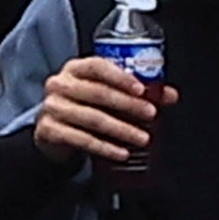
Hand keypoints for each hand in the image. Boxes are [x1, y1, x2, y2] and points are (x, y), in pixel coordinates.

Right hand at [27, 54, 164, 168]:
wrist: (53, 131)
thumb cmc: (85, 105)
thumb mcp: (107, 94)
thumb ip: (137, 92)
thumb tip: (170, 95)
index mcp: (76, 68)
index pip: (98, 66)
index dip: (121, 77)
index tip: (142, 89)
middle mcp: (60, 84)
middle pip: (98, 93)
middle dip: (128, 105)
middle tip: (151, 114)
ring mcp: (52, 107)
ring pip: (92, 118)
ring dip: (121, 130)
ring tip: (142, 138)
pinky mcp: (49, 130)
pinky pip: (81, 139)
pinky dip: (105, 147)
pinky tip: (122, 153)